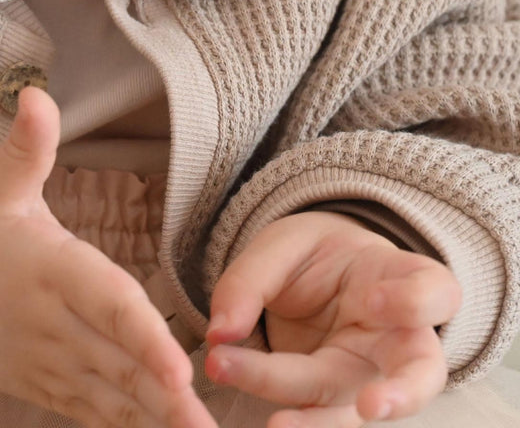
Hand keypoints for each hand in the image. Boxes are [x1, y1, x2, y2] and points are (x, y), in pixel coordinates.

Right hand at [0, 87, 215, 427]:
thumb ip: (27, 147)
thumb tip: (37, 92)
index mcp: (47, 270)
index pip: (103, 301)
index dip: (140, 334)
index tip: (179, 365)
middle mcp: (53, 324)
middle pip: (116, 361)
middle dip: (163, 393)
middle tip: (208, 422)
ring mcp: (51, 363)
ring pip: (110, 396)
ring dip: (155, 419)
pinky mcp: (49, 386)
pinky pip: (93, 412)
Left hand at [204, 211, 461, 427]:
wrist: (314, 276)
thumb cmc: (313, 257)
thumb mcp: (281, 246)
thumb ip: (251, 280)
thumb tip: (221, 333)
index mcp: (397, 277)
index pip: (434, 290)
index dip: (412, 300)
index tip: (371, 300)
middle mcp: (397, 337)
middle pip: (421, 371)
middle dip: (402, 393)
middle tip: (369, 405)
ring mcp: (372, 377)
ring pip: (367, 412)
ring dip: (327, 425)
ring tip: (279, 427)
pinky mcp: (339, 402)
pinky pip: (325, 420)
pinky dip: (300, 426)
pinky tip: (269, 425)